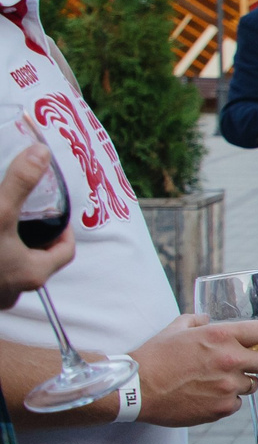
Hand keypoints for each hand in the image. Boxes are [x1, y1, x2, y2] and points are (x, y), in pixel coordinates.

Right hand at [0, 144, 71, 307]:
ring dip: (9, 247)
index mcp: (32, 274)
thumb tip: (41, 154)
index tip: (55, 214)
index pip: (64, 252)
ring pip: (11, 267)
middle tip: (26, 216)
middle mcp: (14, 289)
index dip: (64, 232)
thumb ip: (20, 184)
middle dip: (33, 238)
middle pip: (37, 260)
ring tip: (3, 224)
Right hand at [133, 312, 257, 427]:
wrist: (136, 388)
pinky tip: (207, 395)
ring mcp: (228, 386)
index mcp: (221, 336)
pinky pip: (236, 402)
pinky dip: (227, 399)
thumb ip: (197, 321)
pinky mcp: (222, 408)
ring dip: (242, 382)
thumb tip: (208, 318)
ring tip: (218, 381)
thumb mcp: (176, 329)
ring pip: (253, 385)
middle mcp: (230, 360)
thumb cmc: (154, 357)